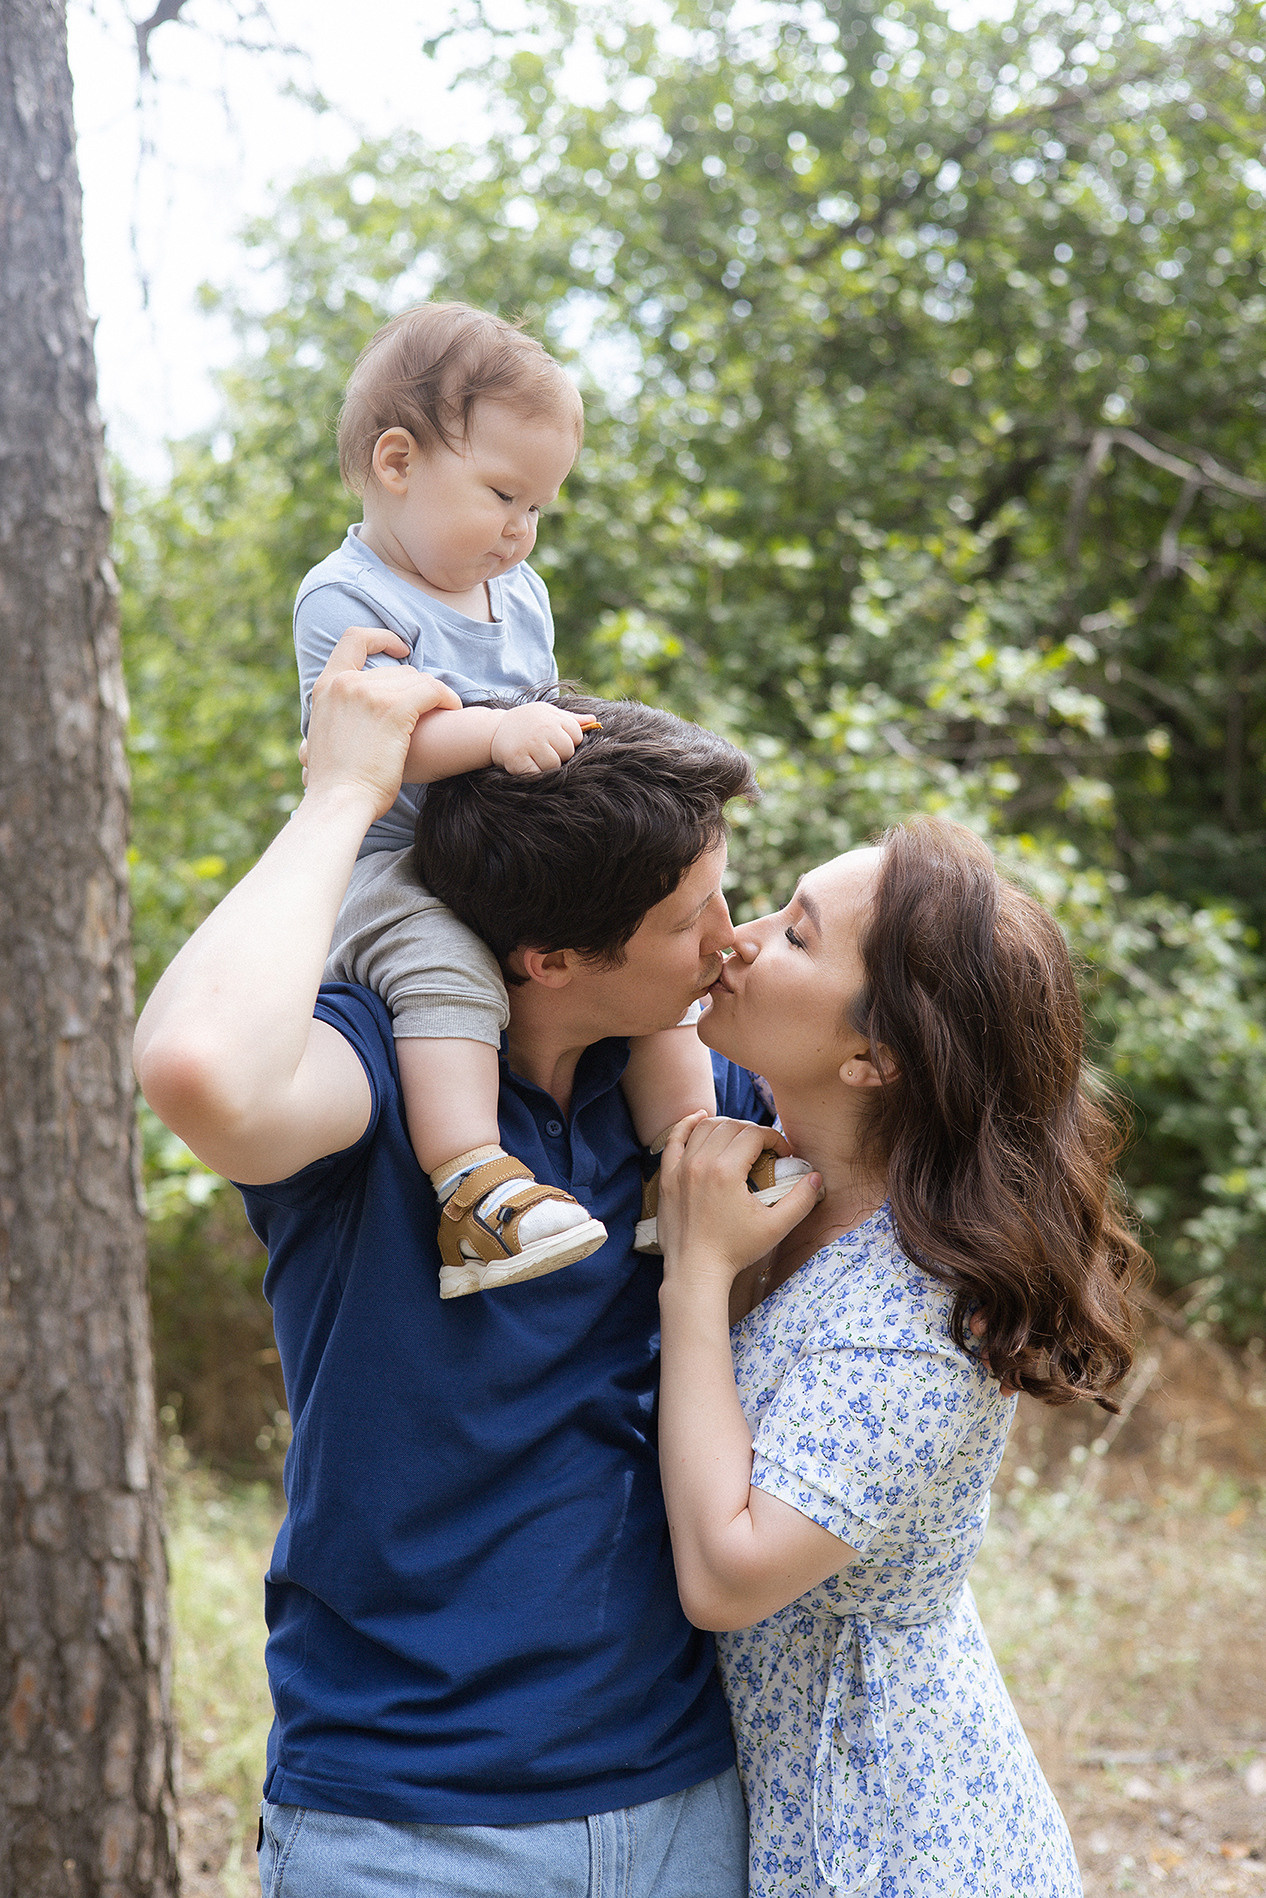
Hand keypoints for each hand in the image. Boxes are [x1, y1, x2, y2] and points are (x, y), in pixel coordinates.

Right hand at [305, 628, 461, 819]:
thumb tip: (335, 729)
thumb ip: (335, 719)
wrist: (339, 802)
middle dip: (416, 688)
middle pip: (394, 670)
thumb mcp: (323, 740)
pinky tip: (453, 708)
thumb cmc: (336, 784)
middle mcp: (345, 683)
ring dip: (433, 695)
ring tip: (444, 710)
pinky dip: (447, 697)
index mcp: (325, 687)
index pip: (353, 640)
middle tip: (429, 709)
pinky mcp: (394, 709)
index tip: (400, 650)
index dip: (381, 638)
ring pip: (416, 680)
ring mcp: (369, 694)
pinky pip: (432, 690)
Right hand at [490, 702, 590, 774]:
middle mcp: (543, 729)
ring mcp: (530, 744)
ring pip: (554, 765)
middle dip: (559, 755)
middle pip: (567, 752)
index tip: (554, 741)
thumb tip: (594, 720)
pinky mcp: (517, 759)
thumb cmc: (527, 722)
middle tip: (543, 751)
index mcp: (553, 717)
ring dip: (546, 766)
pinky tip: (527, 766)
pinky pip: (537, 775)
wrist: (493, 730)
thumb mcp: (548, 714)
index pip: (576, 736)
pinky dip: (534, 774)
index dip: (568, 742)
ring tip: (535, 758)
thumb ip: (571, 719)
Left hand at [657, 1114, 821, 1288]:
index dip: (774, 1138)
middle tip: (765, 1149)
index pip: (754, 1135)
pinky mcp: (667, 1177)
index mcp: (726, 1171)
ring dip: (726, 1126)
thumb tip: (815, 1177)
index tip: (783, 1153)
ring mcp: (680, 1168)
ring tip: (741, 1137)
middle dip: (753, 1132)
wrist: (696, 1271)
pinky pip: (674, 1139)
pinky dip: (687, 1125)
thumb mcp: (775, 1228)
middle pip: (731, 1127)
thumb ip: (800, 1201)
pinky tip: (699, 1118)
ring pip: (705, 1128)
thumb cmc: (735, 1251)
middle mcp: (700, 1163)